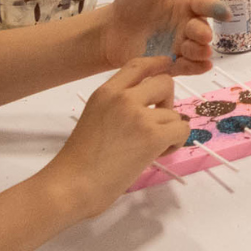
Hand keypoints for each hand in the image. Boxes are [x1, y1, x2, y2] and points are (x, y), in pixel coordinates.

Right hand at [40, 57, 188, 219]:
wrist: (69, 187)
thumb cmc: (77, 162)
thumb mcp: (95, 118)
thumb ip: (119, 107)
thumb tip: (151, 108)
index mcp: (105, 92)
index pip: (138, 64)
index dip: (157, 63)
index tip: (167, 66)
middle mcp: (123, 98)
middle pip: (165, 83)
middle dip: (167, 102)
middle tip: (155, 125)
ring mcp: (139, 116)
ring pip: (174, 114)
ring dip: (169, 131)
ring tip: (149, 149)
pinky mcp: (152, 136)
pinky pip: (181, 130)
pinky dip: (176, 143)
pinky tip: (158, 154)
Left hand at [99, 0, 230, 74]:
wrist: (110, 29)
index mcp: (188, 1)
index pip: (207, 4)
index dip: (215, 8)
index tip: (222, 13)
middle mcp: (189, 23)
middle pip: (205, 29)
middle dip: (203, 32)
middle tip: (196, 34)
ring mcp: (182, 44)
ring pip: (200, 50)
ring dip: (200, 51)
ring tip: (189, 50)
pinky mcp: (172, 63)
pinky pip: (190, 67)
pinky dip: (196, 68)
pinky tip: (199, 66)